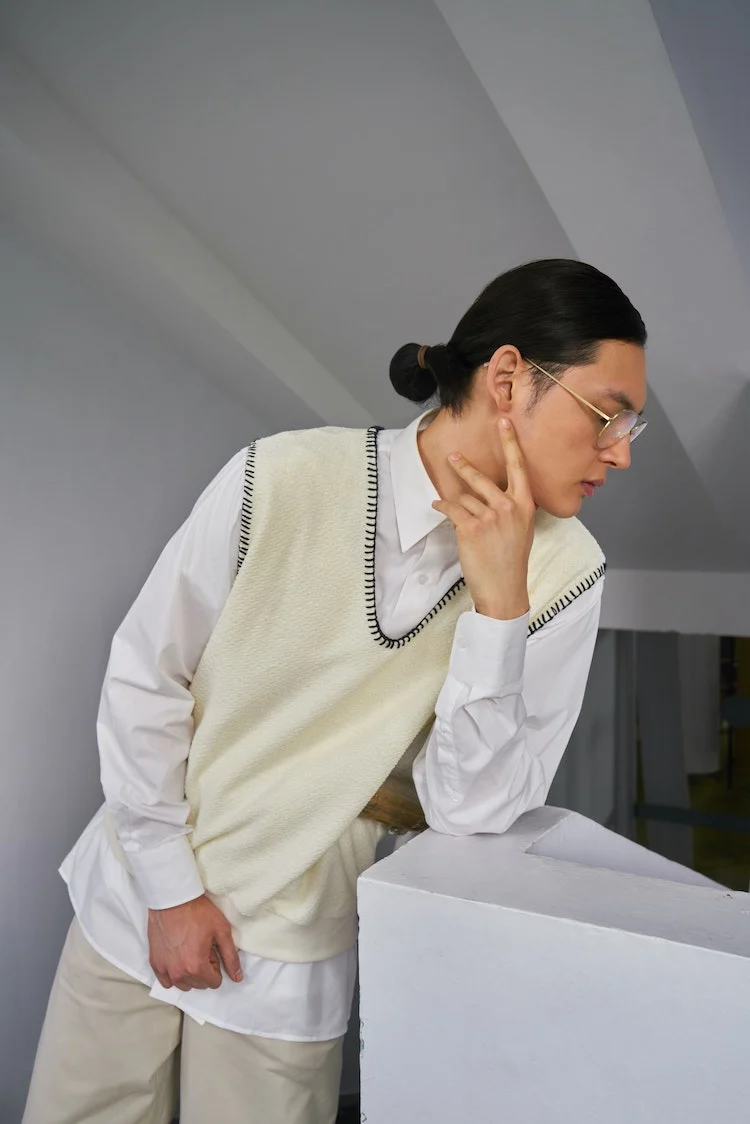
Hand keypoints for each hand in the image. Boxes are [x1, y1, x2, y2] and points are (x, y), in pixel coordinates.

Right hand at [147, 894, 243, 991]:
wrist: (173, 898)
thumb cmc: (196, 912)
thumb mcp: (221, 931)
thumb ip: (231, 957)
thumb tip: (237, 977)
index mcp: (196, 966)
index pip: (214, 982)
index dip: (216, 965)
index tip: (211, 950)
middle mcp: (178, 973)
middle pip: (199, 984)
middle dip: (203, 969)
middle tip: (201, 947)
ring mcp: (165, 969)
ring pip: (183, 984)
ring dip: (189, 973)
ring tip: (189, 950)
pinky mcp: (155, 963)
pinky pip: (166, 981)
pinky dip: (173, 974)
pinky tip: (177, 957)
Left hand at [432, 419, 534, 619]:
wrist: (504, 587)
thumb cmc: (512, 559)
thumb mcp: (523, 528)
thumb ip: (513, 507)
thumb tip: (499, 492)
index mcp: (525, 504)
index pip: (518, 466)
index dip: (510, 442)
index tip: (504, 421)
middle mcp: (509, 507)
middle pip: (482, 477)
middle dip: (465, 466)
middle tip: (453, 456)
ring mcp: (490, 516)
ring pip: (465, 497)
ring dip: (455, 501)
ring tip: (448, 503)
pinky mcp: (471, 527)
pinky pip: (452, 508)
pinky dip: (443, 506)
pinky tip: (438, 506)